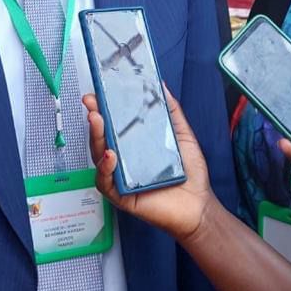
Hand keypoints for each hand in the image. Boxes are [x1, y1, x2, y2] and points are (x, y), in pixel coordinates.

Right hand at [83, 89, 214, 243]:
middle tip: (91, 102)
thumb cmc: (190, 174)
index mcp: (133, 145)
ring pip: (99, 156)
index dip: (103, 108)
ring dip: (95, 137)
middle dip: (94, 118)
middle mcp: (123, 160)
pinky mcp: (120, 196)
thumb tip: (161, 85)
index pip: (113, 124)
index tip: (97, 93)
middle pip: (101, 138)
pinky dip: (105, 168)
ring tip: (97, 120)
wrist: (199, 205)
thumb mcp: (182, 135)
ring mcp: (120, 177)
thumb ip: (171, 111)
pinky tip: (110, 156)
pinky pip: (105, 182)